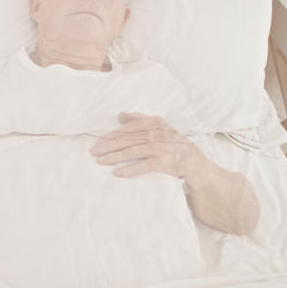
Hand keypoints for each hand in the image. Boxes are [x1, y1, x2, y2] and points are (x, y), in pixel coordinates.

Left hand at [90, 112, 204, 179]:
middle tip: (93, 151)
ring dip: (115, 157)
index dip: (112, 135)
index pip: (129, 128)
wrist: (193, 160)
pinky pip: (143, 166)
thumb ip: (140, 120)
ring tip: (100, 161)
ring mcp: (161, 148)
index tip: (98, 141)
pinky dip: (129, 169)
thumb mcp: (159, 127)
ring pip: (133, 151)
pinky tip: (116, 173)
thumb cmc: (171, 142)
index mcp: (155, 123)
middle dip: (109, 146)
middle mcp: (157, 134)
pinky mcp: (164, 162)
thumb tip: (121, 115)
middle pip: (128, 139)